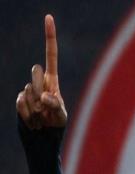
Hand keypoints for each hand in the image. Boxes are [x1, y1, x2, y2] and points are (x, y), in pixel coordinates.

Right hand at [16, 14, 66, 129]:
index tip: (48, 17)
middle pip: (36, 73)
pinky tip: (34, 122)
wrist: (42, 141)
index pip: (51, 56)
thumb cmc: (56, 127)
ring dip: (37, 109)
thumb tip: (43, 96)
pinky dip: (29, 115)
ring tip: (42, 119)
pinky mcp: (20, 101)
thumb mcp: (61, 117)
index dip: (49, 37)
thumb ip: (56, 106)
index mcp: (53, 82)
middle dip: (42, 90)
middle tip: (46, 110)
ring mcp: (28, 91)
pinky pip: (22, 102)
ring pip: (29, 91)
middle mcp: (39, 83)